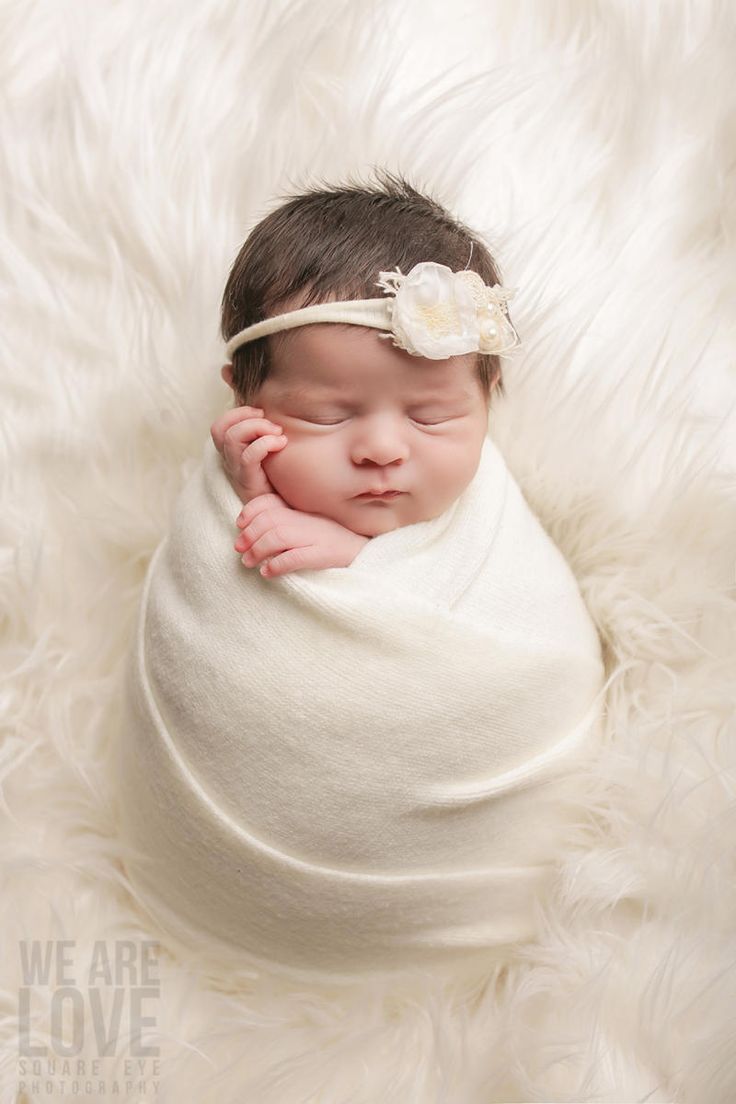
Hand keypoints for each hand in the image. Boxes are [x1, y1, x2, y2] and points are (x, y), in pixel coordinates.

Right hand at [210, 405, 287, 504]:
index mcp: (232, 452)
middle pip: (219, 428)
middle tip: (271, 424)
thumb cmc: (281, 479)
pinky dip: (266, 443)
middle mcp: (230, 461)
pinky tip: (281, 444)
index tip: (261, 413)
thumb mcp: (271, 452)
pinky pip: (249, 456)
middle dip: (245, 416)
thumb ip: (268, 434)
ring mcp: (237, 471)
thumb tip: (277, 414)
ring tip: (278, 434)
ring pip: (232, 437)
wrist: (285, 509)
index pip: (219, 425)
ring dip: (257, 427)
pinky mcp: (248, 482)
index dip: (237, 413)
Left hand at [234, 494, 370, 577]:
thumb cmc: (329, 539)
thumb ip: (284, 521)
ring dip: (258, 551)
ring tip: (248, 563)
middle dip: (249, 535)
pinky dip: (277, 565)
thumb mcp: (306, 524)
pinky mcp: (322, 554)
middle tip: (239, 549)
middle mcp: (306, 519)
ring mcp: (315, 536)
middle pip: (269, 520)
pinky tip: (267, 572)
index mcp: (301, 510)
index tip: (240, 524)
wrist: (362, 551)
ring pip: (277, 537)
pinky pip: (295, 557)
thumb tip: (251, 531)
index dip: (250, 511)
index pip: (269, 501)